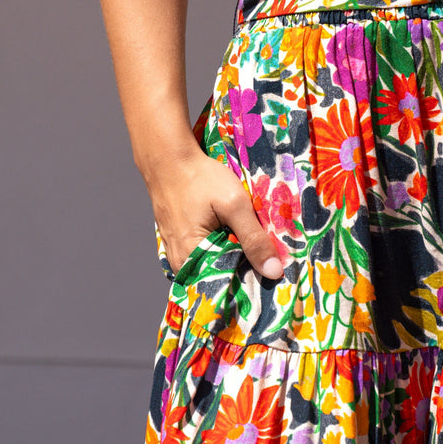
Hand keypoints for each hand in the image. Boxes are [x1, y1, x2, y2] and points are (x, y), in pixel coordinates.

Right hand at [145, 147, 287, 278]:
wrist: (168, 157)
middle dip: (244, 272)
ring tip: (253, 249)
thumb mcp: (234, 204)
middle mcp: (179, 263)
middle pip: (219, 279)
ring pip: (211, 267)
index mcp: (191, 258)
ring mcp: (175, 253)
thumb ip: (254, 238)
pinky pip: (202, 256)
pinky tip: (233, 238)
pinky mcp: (176, 242)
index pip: (227, 286)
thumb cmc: (199, 178)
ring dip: (232, 260)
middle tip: (269, 262)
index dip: (252, 282)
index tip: (274, 277)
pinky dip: (219, 250)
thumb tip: (274, 272)